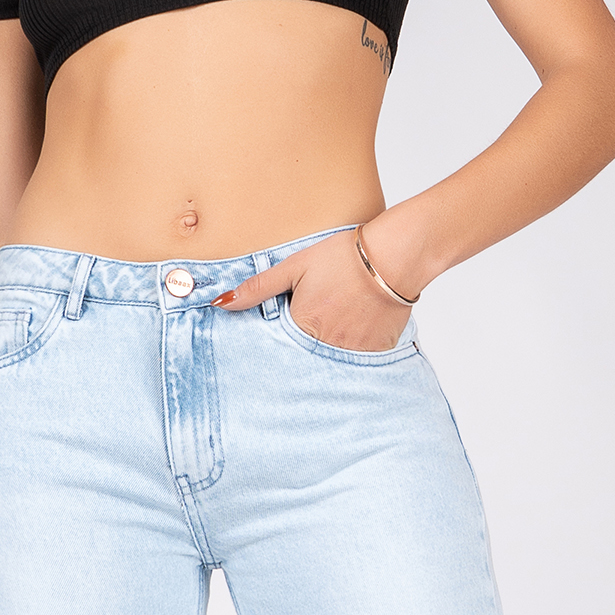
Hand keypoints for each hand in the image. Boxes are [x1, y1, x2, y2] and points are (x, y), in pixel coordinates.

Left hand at [211, 224, 412, 351]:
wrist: (394, 256)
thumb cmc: (342, 257)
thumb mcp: (294, 267)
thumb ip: (258, 288)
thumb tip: (221, 303)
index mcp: (302, 326)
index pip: (279, 344)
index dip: (284, 332)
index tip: (293, 318)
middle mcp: (326, 345)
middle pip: (306, 353)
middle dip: (306, 340)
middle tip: (320, 316)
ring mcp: (353, 352)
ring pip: (332, 356)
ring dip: (331, 342)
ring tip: (340, 317)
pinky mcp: (377, 351)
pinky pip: (359, 358)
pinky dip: (356, 344)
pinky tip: (359, 322)